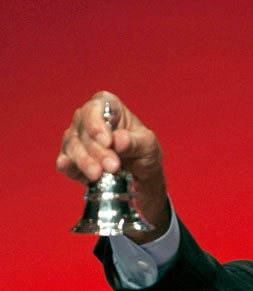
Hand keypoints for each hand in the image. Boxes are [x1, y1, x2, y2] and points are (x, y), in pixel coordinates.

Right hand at [56, 91, 170, 242]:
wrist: (142, 186)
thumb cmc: (148, 159)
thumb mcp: (151, 150)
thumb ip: (137, 143)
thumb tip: (119, 140)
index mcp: (111, 109)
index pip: (99, 104)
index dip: (98, 120)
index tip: (108, 140)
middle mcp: (91, 122)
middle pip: (82, 128)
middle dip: (96, 148)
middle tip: (112, 167)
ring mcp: (78, 141)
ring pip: (71, 145)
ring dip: (85, 161)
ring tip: (100, 175)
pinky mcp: (72, 161)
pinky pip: (64, 162)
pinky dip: (69, 167)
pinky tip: (75, 174)